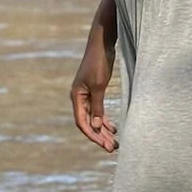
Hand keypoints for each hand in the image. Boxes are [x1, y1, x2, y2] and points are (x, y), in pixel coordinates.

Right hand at [71, 32, 116, 153]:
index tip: (105, 145)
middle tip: (112, 148)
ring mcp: (87, 94)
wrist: (102, 43)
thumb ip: (97, 106)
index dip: (93, 136)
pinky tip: (113, 127)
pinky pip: (98, 110)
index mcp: (77, 97)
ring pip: (94, 117)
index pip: (82, 123)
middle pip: (88, 122)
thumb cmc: (99, 62)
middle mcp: (79, 98)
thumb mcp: (99, 85)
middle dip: (100, 136)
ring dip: (103, 130)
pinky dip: (105, 119)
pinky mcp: (95, 90)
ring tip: (115, 141)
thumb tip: (95, 126)